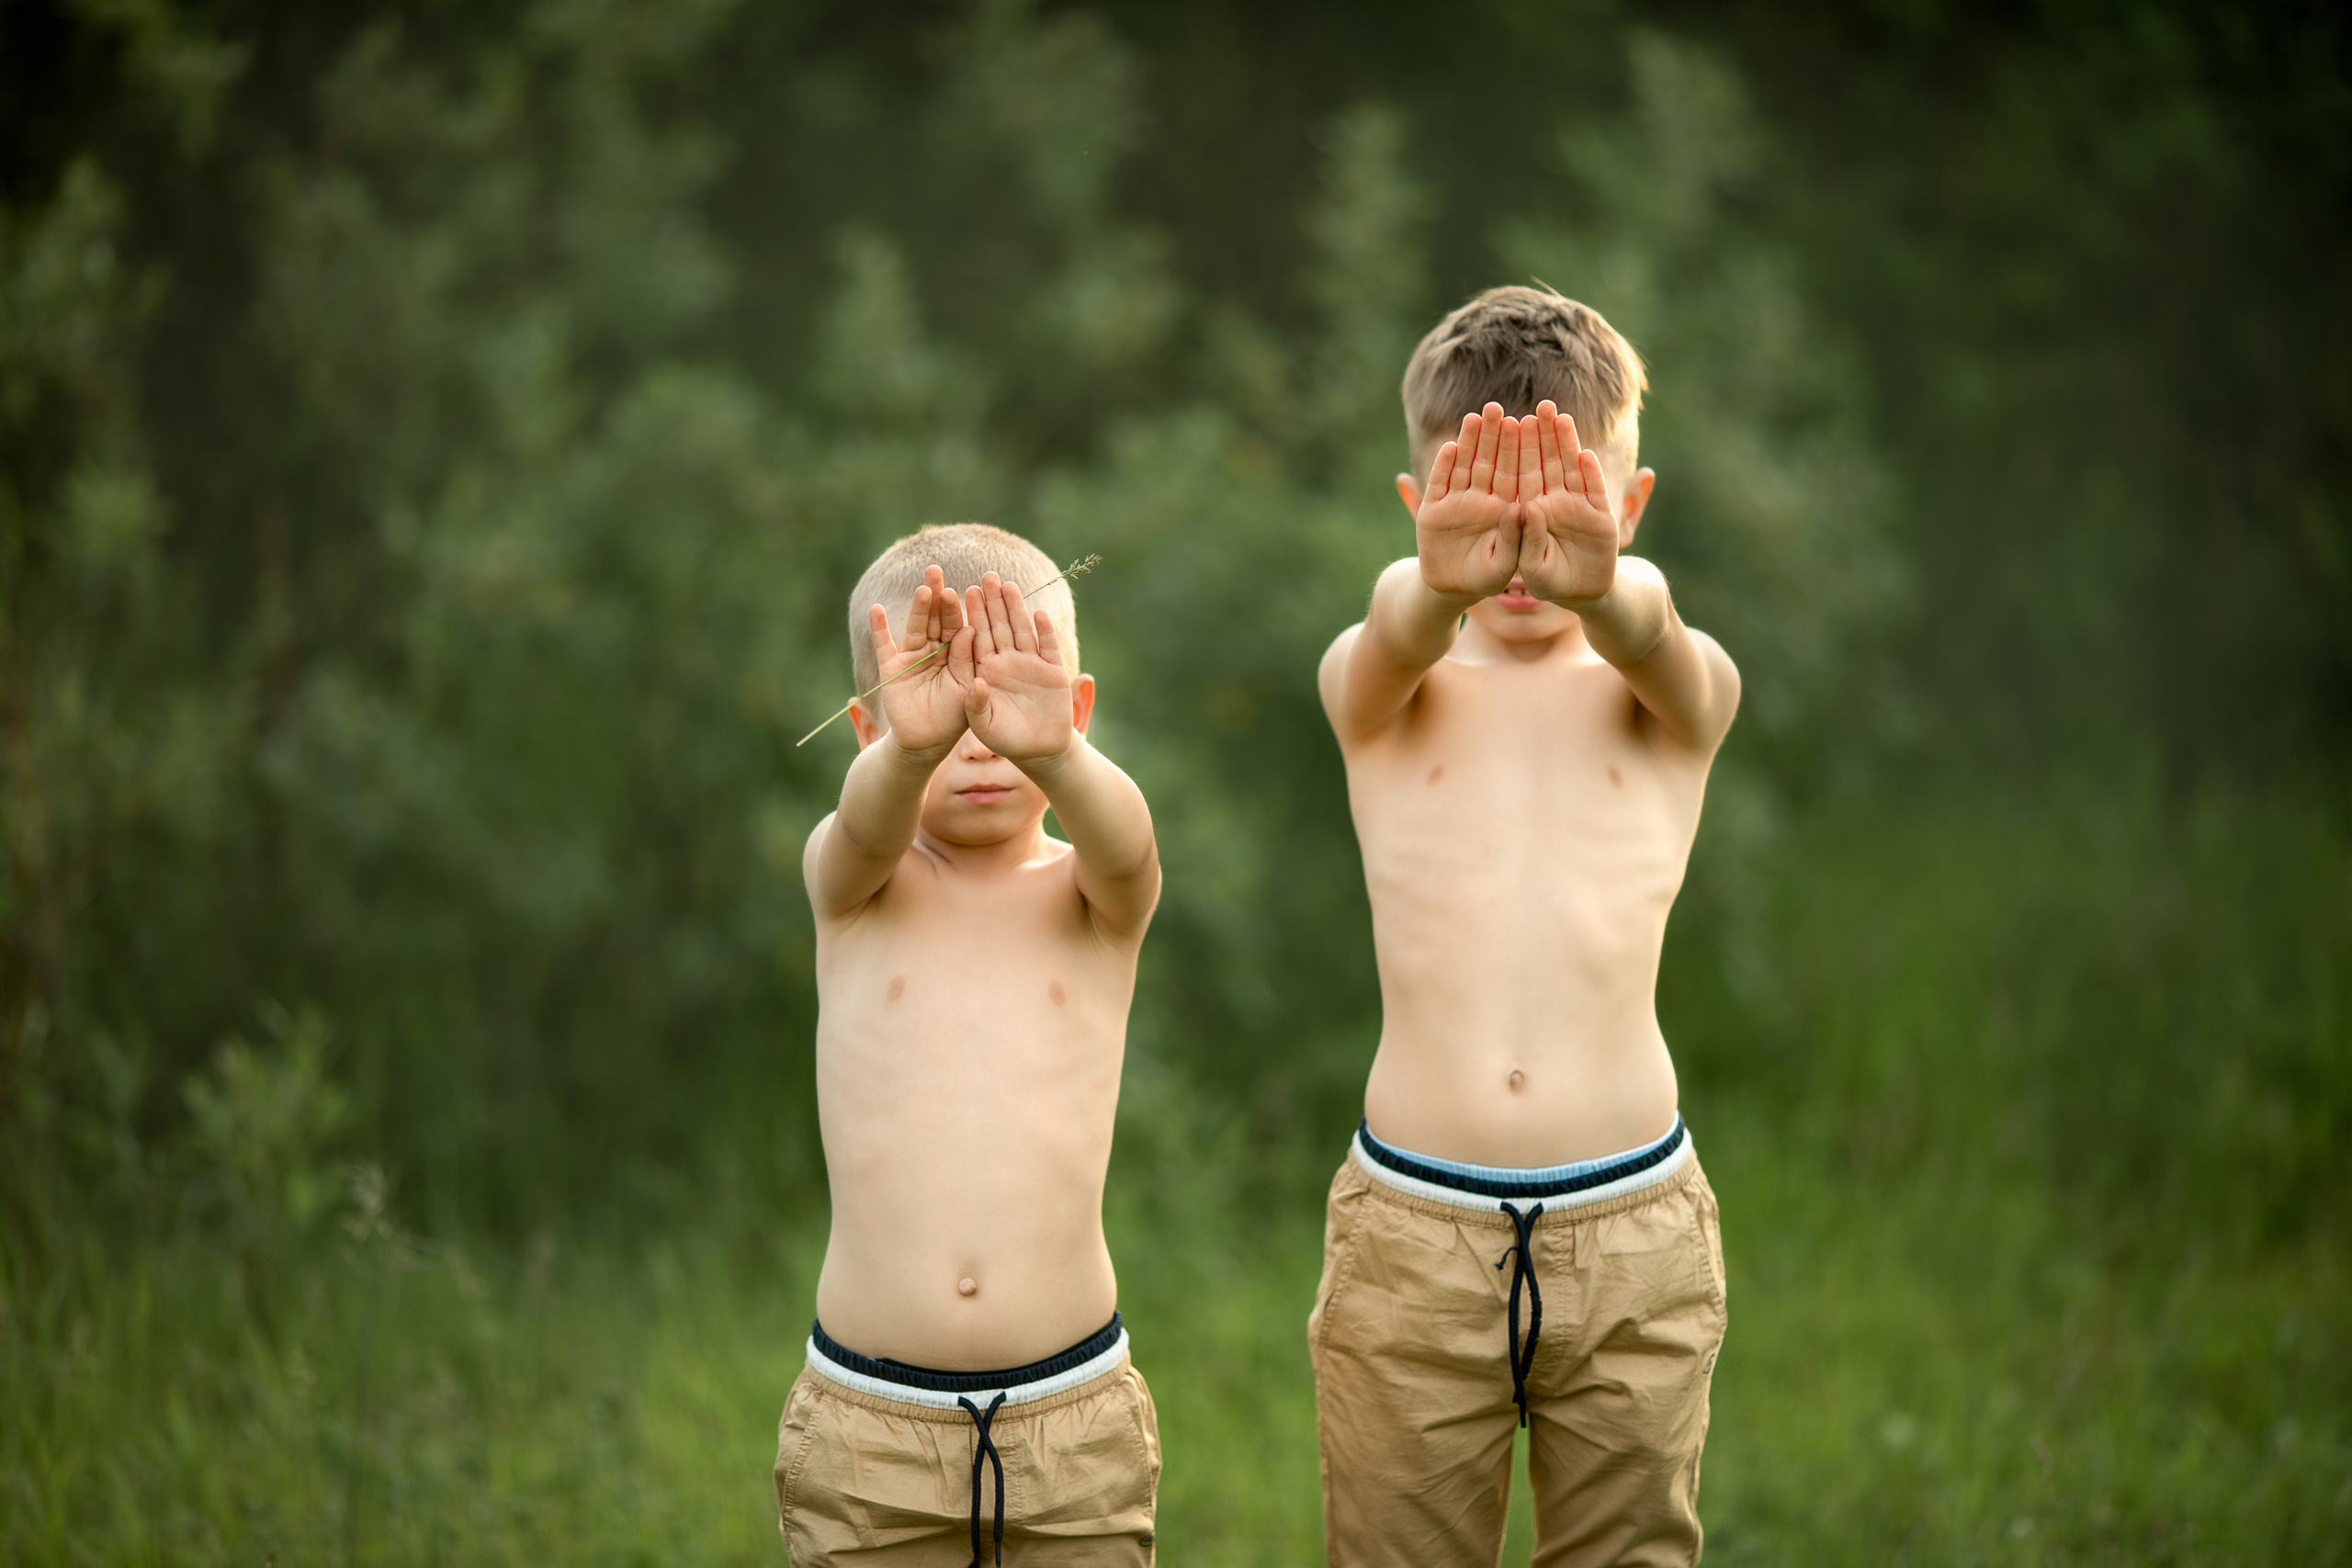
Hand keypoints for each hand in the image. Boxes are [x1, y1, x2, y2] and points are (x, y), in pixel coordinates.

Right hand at [868, 564, 973, 752]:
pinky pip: (884, 645)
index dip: (960, 608)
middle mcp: (935, 650)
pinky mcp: (892, 668)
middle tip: (937, 570)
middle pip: (936, 619)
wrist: (926, 742)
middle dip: (938, 596)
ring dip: (918, 608)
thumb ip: (967, 661)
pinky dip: (880, 629)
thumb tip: (968, 629)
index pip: (958, 625)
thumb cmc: (953, 717)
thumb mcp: (965, 689)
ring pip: (916, 627)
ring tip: (922, 588)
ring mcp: (912, 657)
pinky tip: (876, 609)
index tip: (965, 588)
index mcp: (956, 653)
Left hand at [963, 572, 1074, 765]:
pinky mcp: (1053, 670)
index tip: (963, 592)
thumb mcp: (985, 726)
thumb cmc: (1006, 739)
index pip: (976, 637)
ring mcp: (1031, 663)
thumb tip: (977, 683)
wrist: (1041, 750)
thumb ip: (976, 706)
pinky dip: (1044, 631)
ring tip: (1009, 584)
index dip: (972, 615)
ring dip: (1016, 608)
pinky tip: (1039, 613)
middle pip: (998, 626)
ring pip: (1021, 629)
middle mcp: (1007, 662)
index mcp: (986, 670)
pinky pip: (1048, 646)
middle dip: (992, 601)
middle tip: (986, 575)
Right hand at [1414, 403, 1527, 602]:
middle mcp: (1482, 500)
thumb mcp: (1505, 566)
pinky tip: (1451, 447)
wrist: (1449, 590)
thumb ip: (1513, 538)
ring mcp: (1457, 502)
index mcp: (1505, 509)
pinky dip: (1443, 466)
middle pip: (1490, 462)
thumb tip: (1518, 509)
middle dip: (1494, 435)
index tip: (1524, 423)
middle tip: (1497, 407)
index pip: (1514, 474)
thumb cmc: (1485, 579)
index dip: (1518, 449)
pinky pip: (1439, 483)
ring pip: (1465, 466)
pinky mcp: (1433, 510)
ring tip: (1474, 416)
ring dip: (1469, 442)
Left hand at [1516, 400, 1619, 604]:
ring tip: (1562, 416)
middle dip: (1542, 434)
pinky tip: (1585, 454)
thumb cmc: (1549, 582)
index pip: (1522, 473)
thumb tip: (1527, 508)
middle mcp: (1554, 502)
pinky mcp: (1601, 516)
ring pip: (1570, 468)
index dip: (1518, 448)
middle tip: (1540, 404)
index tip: (1511, 421)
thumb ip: (1524, 539)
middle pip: (1546, 462)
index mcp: (1530, 510)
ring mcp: (1578, 506)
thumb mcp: (1528, 566)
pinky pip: (1595, 490)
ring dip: (1566, 443)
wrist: (1584, 594)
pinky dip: (1591, 474)